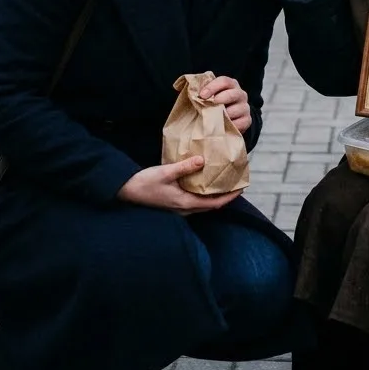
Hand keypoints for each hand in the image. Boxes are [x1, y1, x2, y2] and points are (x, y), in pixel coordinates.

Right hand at [117, 157, 241, 214]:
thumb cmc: (145, 182)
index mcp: (185, 203)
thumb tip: (203, 160)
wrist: (126, 191)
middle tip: (236, 184)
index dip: (230, 197)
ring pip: (203, 204)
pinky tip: (203, 183)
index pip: (214, 204)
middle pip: (211, 206)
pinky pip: (194, 201)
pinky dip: (203, 194)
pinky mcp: (173, 204)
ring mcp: (178, 208)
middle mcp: (184, 209)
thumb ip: (185, 167)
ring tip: (223, 183)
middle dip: (225, 197)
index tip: (242, 188)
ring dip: (215, 196)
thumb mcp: (165, 172)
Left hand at [199, 75, 250, 133]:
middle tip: (211, 104)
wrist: (229, 118)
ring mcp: (244, 107)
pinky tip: (222, 126)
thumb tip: (184, 88)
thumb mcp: (209, 95)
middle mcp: (240, 94)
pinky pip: (241, 123)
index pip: (224, 81)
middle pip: (233, 94)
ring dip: (225, 114)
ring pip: (237, 109)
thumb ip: (201, 90)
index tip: (202, 95)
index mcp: (231, 84)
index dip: (213, 87)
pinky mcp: (247, 120)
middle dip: (221, 98)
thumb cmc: (215, 104)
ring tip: (215, 118)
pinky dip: (231, 125)